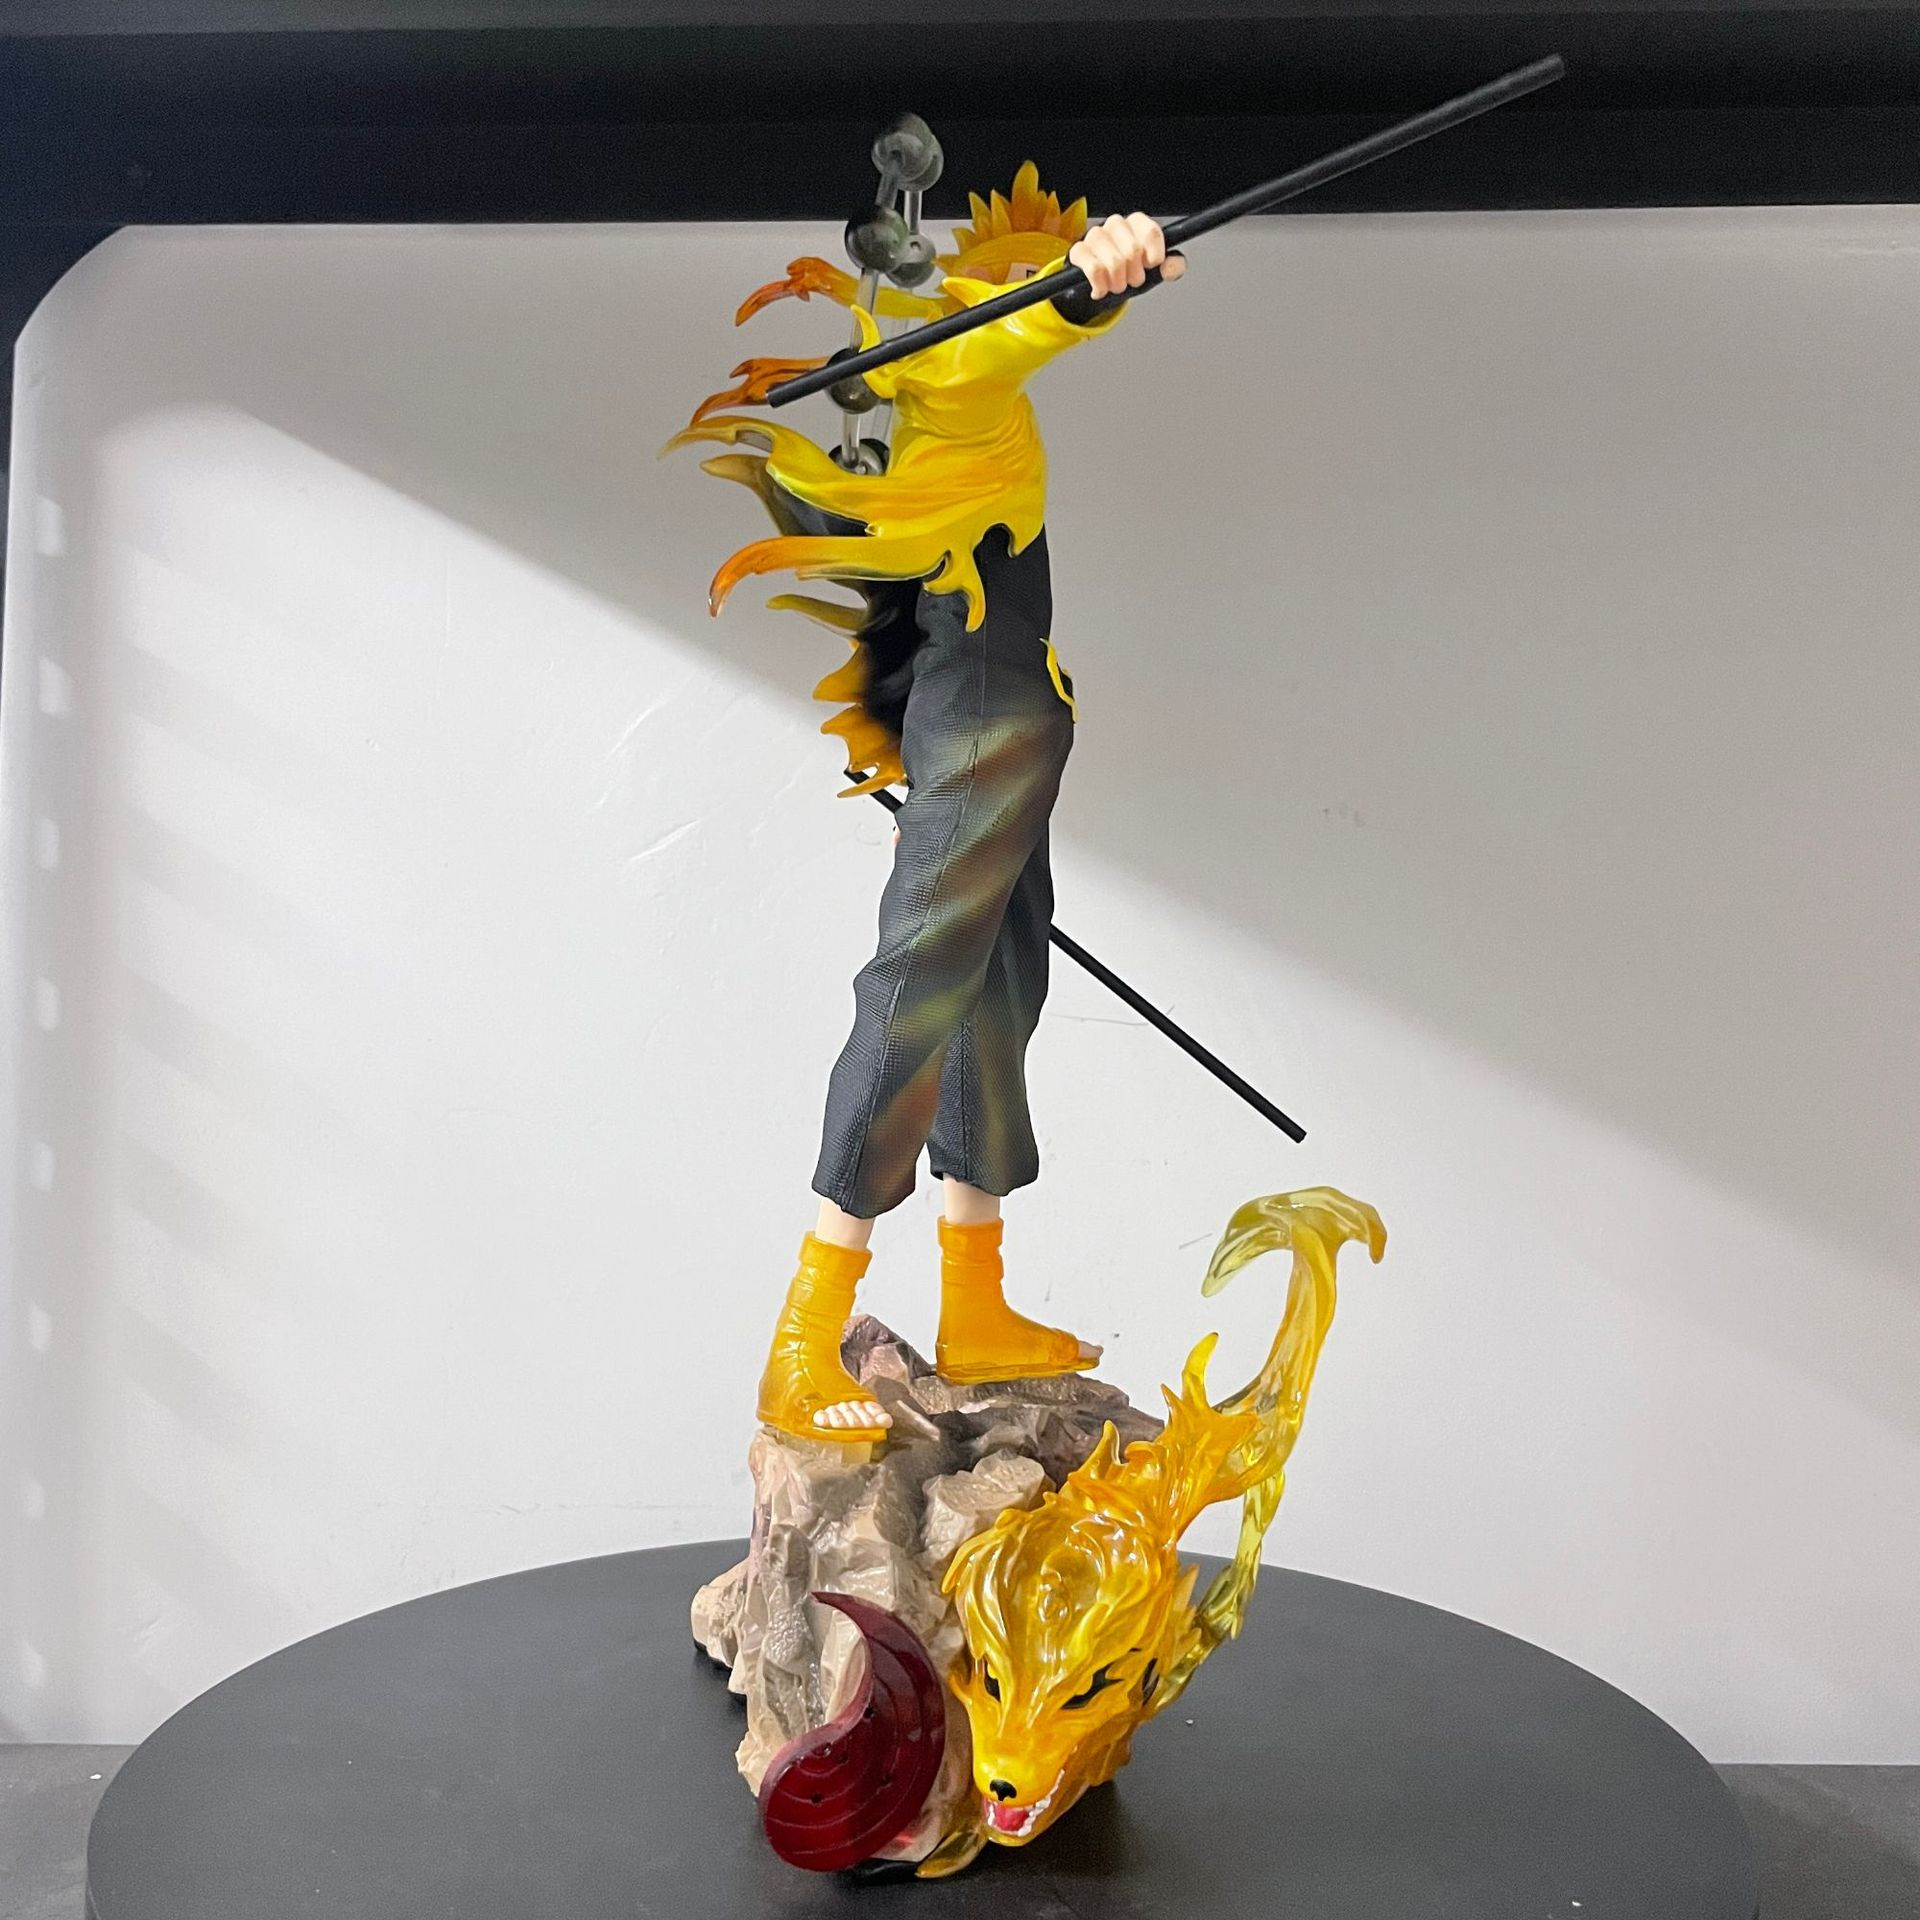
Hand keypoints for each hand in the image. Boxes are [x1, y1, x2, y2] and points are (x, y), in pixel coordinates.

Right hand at [1067, 212, 1186, 299]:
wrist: (1101, 283)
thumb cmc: (1128, 272)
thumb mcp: (1154, 272)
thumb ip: (1171, 267)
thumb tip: (1173, 265)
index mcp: (1137, 222)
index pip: (1151, 233)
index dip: (1153, 257)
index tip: (1150, 266)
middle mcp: (1116, 223)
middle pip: (1133, 252)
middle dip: (1134, 276)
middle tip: (1130, 280)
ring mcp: (1095, 235)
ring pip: (1114, 263)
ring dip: (1117, 284)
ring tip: (1116, 285)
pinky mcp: (1079, 251)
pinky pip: (1095, 270)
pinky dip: (1100, 287)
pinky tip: (1100, 289)